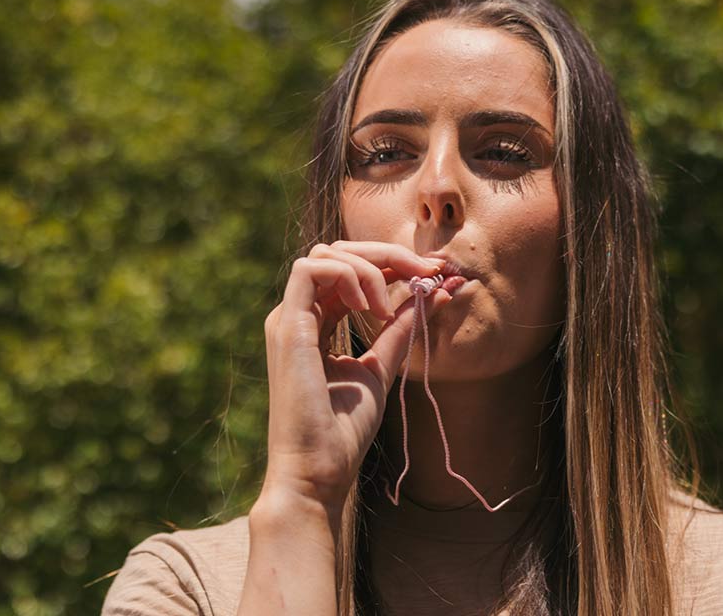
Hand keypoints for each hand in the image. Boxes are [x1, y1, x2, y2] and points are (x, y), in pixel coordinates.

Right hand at [255, 241, 451, 516]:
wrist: (319, 471)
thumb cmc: (344, 430)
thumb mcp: (381, 367)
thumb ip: (401, 328)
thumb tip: (435, 292)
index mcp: (316, 323)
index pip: (351, 270)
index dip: (393, 263)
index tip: (434, 273)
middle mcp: (299, 315)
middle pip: (338, 252)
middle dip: (388, 255)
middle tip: (427, 271)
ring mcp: (289, 319)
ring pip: (325, 254)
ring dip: (370, 266)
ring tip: (391, 307)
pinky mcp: (287, 327)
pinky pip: (310, 270)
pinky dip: (348, 275)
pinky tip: (373, 307)